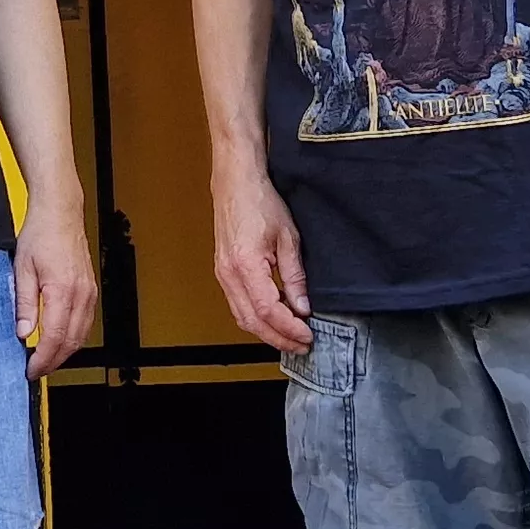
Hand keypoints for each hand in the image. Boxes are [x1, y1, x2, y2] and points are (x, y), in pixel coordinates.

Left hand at [14, 205, 101, 378]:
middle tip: (35, 370)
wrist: (60, 212)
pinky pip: (86, 323)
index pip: (55, 337)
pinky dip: (74, 338)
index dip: (43, 359)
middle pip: (71, 342)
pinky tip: (60, 341)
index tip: (30, 370)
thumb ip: (24, 303)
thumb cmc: (40, 234)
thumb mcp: (22, 268)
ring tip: (45, 360)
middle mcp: (81, 294)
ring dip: (65, 352)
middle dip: (53, 361)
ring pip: (82, 335)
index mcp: (62, 290)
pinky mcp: (91, 290)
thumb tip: (23, 332)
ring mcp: (89, 292)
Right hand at [211, 172, 313, 353]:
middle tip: (302, 345)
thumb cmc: (259, 202)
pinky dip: (255, 319)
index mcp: (246, 265)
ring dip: (266, 332)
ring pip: (242, 317)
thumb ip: (295, 276)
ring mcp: (222, 274)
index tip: (307, 335)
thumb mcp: (288, 238)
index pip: (268, 310)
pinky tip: (272, 320)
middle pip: (252, 322)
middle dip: (278, 338)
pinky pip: (237, 305)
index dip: (289, 328)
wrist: (236, 183)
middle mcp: (229, 274)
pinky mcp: (222, 272)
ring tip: (290, 338)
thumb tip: (302, 306)